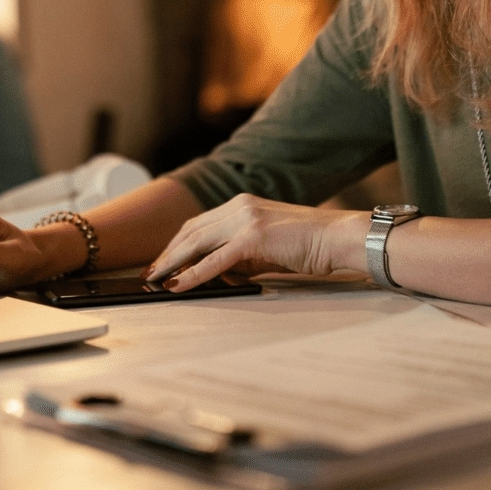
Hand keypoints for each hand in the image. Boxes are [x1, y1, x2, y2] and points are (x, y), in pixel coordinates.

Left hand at [144, 194, 363, 290]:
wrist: (340, 238)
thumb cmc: (312, 245)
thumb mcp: (269, 248)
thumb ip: (243, 256)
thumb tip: (219, 274)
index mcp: (243, 204)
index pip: (199, 223)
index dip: (177, 243)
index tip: (163, 260)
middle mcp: (240, 206)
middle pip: (191, 230)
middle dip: (168, 253)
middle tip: (151, 273)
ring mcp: (246, 219)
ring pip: (196, 242)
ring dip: (173, 262)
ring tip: (156, 280)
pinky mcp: (253, 237)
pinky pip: (215, 260)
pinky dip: (193, 274)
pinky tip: (178, 285)